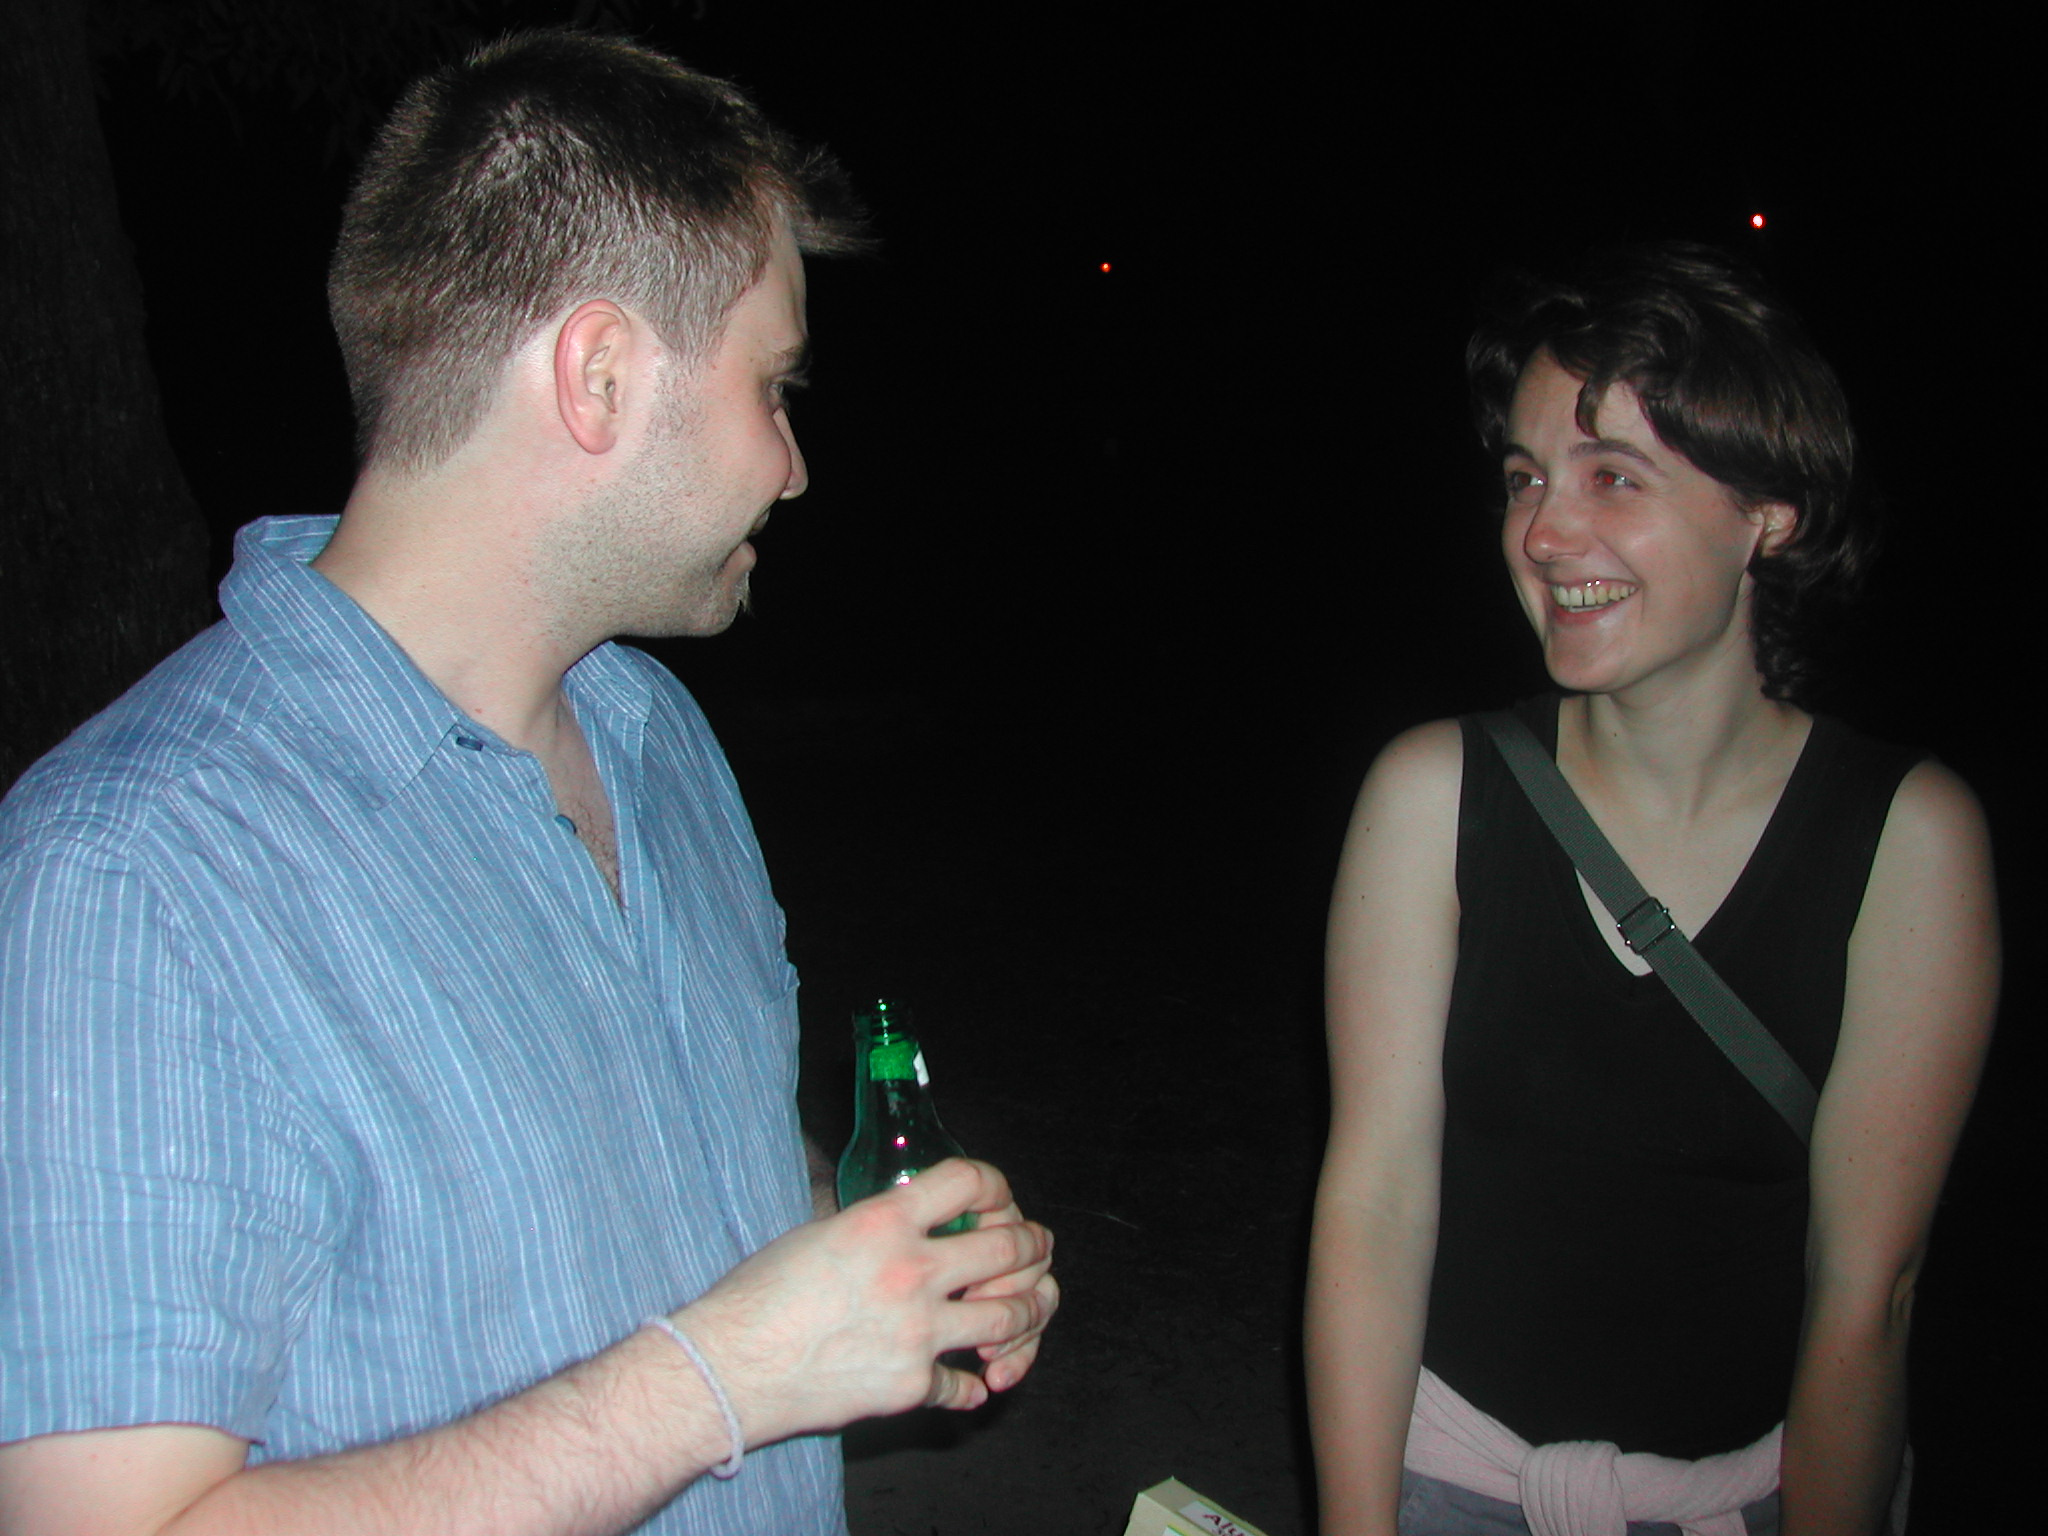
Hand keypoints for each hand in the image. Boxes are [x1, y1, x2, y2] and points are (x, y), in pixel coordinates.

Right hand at [672, 1158, 1055, 1444]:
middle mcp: (912, 1271)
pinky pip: (965, 1385)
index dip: (995, 1184)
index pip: (970, 1181)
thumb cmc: (756, 1294)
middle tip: (1036, 1248)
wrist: (727, 1369)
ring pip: (1009, 1316)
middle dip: (1033, 1245)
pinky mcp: (910, 1385)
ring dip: (1027, 1311)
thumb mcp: (817, 1230)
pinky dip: (974, 1384)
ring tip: (1024, 1308)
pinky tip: (974, 1381)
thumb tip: (898, 1212)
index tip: (998, 1197)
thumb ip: (869, 1220)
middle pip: (1009, 1247)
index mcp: (885, 1221)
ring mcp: (918, 1332)